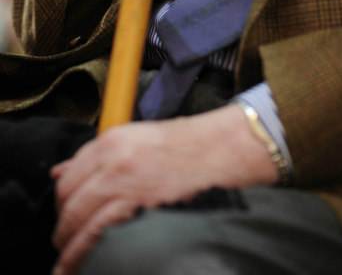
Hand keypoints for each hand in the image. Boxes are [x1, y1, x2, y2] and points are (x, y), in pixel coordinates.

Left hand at [51, 104, 278, 274]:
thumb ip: (99, 155)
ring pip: (75, 218)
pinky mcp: (135, 204)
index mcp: (111, 140)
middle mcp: (111, 158)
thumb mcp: (138, 138)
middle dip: (61, 223)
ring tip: (65, 260)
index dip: (62, 198)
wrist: (219, 150)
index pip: (68, 173)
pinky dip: (79, 253)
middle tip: (64, 238)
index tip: (65, 212)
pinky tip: (74, 265)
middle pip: (67, 197)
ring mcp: (122, 182)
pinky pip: (94, 233)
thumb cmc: (186, 145)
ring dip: (66, 243)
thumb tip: (62, 171)